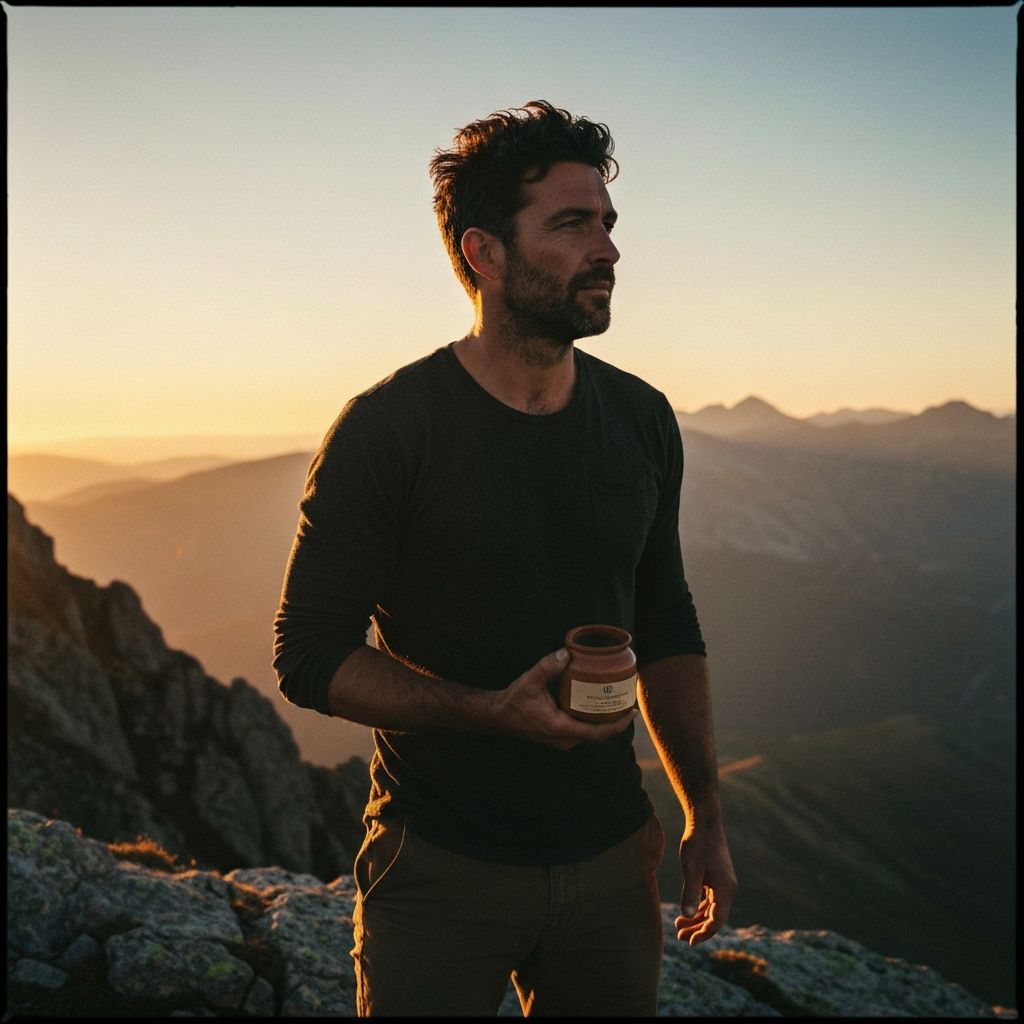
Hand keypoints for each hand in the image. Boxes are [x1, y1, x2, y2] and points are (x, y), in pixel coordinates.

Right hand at [495, 648, 637, 750]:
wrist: (499, 716)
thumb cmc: (514, 701)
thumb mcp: (530, 681)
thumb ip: (548, 667)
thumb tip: (567, 653)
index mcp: (561, 729)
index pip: (598, 733)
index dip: (618, 724)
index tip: (632, 711)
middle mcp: (565, 739)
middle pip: (599, 734)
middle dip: (616, 720)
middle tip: (628, 701)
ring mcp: (563, 740)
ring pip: (591, 733)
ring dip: (605, 721)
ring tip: (618, 702)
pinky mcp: (560, 736)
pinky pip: (583, 730)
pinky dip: (594, 720)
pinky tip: (598, 705)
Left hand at [673, 825, 736, 945]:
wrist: (704, 820)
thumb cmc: (698, 843)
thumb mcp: (691, 868)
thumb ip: (690, 892)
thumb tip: (687, 916)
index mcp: (725, 889)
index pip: (717, 921)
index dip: (704, 934)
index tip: (689, 942)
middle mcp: (727, 888)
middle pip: (715, 917)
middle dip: (698, 928)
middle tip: (680, 936)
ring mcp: (723, 882)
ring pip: (712, 908)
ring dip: (697, 918)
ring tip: (679, 925)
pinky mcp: (716, 876)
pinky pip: (710, 898)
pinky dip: (699, 906)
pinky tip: (687, 911)